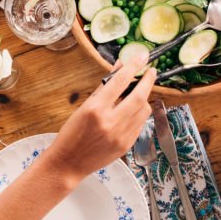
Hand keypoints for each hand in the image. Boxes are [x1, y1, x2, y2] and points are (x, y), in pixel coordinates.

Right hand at [42, 50, 156, 186]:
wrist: (69, 163)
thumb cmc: (72, 133)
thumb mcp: (84, 106)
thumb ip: (104, 87)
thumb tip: (120, 67)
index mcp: (96, 109)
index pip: (120, 81)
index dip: (133, 66)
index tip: (142, 56)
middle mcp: (110, 122)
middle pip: (138, 96)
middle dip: (148, 81)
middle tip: (151, 71)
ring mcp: (121, 135)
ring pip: (143, 110)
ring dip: (144, 98)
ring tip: (139, 92)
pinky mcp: (127, 145)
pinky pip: (140, 123)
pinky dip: (140, 113)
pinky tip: (134, 110)